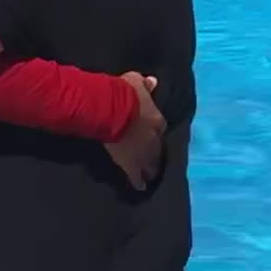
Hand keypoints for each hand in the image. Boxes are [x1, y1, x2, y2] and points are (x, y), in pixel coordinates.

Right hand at [105, 73, 165, 190]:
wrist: (111, 109)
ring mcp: (143, 153)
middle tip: (155, 161)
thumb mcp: (134, 82)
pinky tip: (140, 188)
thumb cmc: (122, 93)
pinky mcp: (129, 163)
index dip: (155, 131)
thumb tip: (152, 82)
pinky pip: (136, 176)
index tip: (153, 134)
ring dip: (150, 170)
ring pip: (150, 166)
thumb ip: (144, 85)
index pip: (160, 127)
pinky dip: (138, 182)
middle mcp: (154, 139)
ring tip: (150, 176)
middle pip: (158, 151)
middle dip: (157, 155)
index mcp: (157, 120)